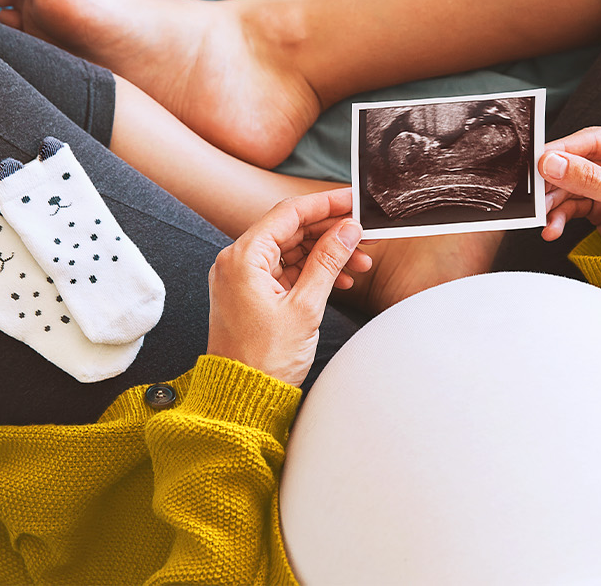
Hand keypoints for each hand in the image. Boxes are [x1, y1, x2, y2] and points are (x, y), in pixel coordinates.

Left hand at [206, 188, 371, 385]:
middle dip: (330, 233)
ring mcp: (242, 278)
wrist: (242, 399)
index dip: (326, 204)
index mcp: (243, 258)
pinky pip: (285, 271)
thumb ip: (327, 262)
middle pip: (290, 230)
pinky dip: (312, 273)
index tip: (353, 201)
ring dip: (325, 255)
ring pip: (291, 251)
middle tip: (364, 237)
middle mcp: (237, 262)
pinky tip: (340, 281)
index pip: (289, 213)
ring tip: (359, 265)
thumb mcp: (305, 307)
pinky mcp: (250, 294)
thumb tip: (347, 230)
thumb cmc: (265, 359)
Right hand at [539, 125, 600, 277]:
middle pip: (578, 160)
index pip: (595, 139)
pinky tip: (553, 227)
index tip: (539, 160)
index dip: (564, 149)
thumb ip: (593, 181)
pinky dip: (560, 216)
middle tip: (534, 191)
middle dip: (555, 178)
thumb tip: (554, 163)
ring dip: (554, 200)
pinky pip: (573, 204)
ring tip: (542, 215)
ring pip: (571, 183)